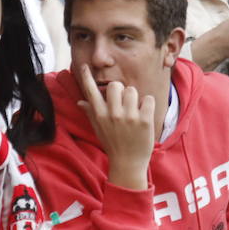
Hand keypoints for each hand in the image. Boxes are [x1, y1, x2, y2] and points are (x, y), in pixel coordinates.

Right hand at [75, 65, 154, 189]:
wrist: (128, 163)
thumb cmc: (113, 145)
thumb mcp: (98, 129)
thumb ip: (91, 113)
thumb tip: (80, 101)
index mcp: (100, 116)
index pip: (91, 92)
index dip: (87, 77)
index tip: (84, 66)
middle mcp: (113, 115)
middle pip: (115, 85)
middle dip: (120, 91)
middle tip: (123, 103)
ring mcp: (129, 117)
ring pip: (132, 90)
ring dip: (134, 98)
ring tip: (134, 111)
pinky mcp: (144, 120)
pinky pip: (147, 99)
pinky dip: (147, 105)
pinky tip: (144, 114)